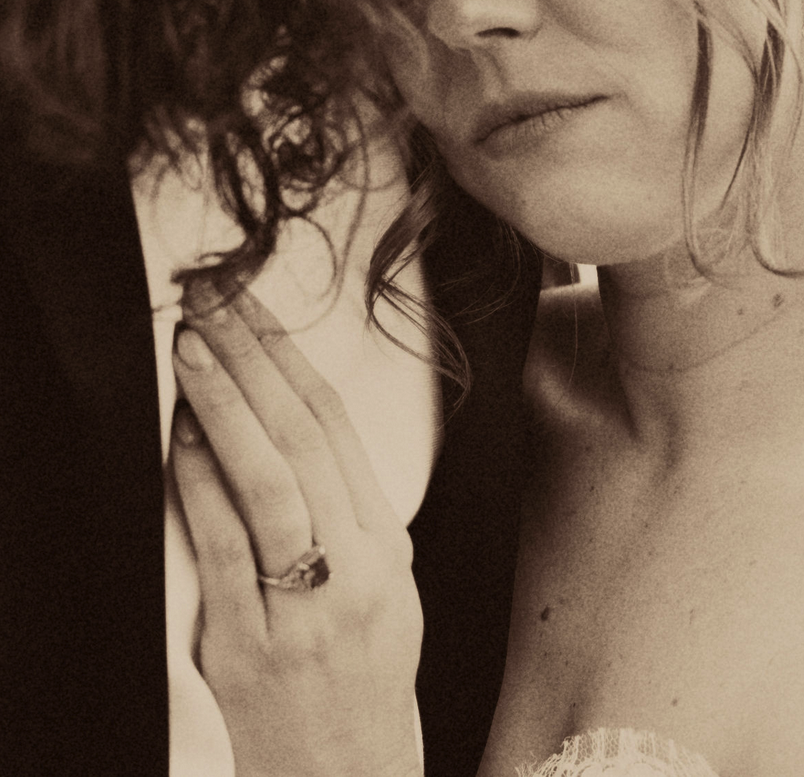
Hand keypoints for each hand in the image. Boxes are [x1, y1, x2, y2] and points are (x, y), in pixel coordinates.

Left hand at [171, 285, 423, 776]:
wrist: (345, 776)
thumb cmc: (361, 679)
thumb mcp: (384, 588)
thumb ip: (346, 510)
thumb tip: (286, 422)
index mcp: (389, 547)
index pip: (337, 429)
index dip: (292, 359)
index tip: (254, 309)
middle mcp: (358, 568)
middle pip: (304, 438)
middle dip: (255, 359)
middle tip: (214, 303)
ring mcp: (307, 606)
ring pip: (269, 481)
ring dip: (226, 405)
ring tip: (194, 348)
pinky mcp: (254, 643)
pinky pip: (226, 547)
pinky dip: (202, 483)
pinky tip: (182, 437)